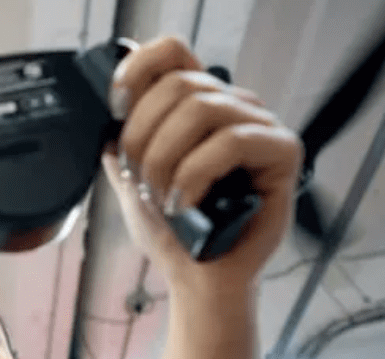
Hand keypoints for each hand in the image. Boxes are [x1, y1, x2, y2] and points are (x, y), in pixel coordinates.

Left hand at [103, 36, 302, 295]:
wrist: (198, 279)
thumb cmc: (175, 236)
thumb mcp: (130, 185)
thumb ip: (118, 151)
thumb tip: (102, 127)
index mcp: (195, 106)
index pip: (171, 54)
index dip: (137, 71)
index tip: (113, 110)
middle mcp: (230, 107)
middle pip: (180, 83)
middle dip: (144, 136)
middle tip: (139, 178)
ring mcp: (258, 126)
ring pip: (202, 108)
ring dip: (166, 158)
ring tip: (163, 196)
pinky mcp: (282, 151)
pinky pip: (232, 141)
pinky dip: (196, 173)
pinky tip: (186, 202)